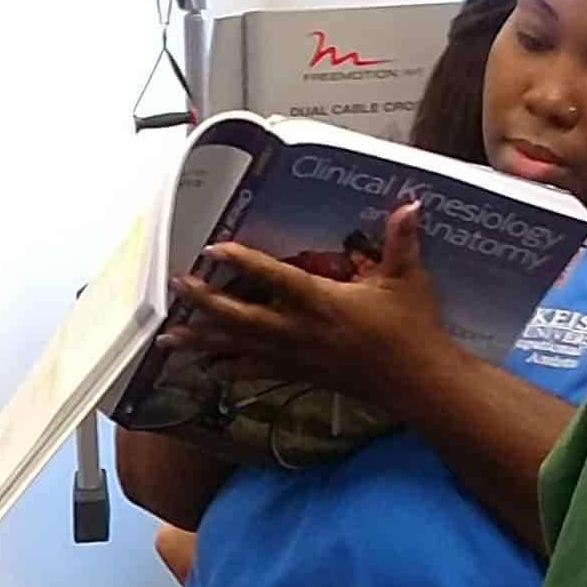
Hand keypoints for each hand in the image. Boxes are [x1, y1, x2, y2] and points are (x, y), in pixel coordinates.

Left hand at [173, 207, 453, 411]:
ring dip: (203, 341)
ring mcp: (296, 356)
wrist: (418, 383)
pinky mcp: (299, 374)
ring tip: (168, 337)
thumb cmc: (412, 329)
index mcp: (323, 302)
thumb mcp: (408, 279)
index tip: (214, 248)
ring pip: (240, 348)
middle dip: (206, 303)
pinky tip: (205, 369)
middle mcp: (300, 331)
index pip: (276, 279)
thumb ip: (402, 240)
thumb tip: (410, 204)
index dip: (244, 263)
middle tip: (177, 287)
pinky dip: (229, 370)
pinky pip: (256, 372)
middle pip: (242, 318)